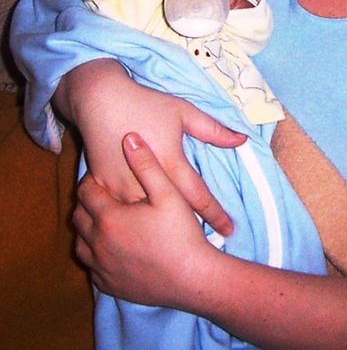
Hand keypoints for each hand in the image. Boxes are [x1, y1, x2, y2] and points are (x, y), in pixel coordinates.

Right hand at [55, 60, 246, 234]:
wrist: (100, 100)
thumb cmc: (147, 104)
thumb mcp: (184, 112)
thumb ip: (214, 130)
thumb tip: (243, 140)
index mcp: (171, 162)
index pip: (198, 196)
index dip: (216, 215)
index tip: (229, 231)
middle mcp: (146, 180)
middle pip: (172, 213)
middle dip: (190, 230)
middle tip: (209, 247)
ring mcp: (121, 188)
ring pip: (143, 218)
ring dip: (160, 231)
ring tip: (179, 249)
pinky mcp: (101, 188)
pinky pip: (118, 213)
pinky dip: (132, 223)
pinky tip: (142, 237)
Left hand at [73, 132, 212, 305]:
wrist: (191, 279)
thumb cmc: (181, 233)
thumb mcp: (169, 193)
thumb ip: (147, 164)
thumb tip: (130, 137)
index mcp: (108, 217)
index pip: (86, 192)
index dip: (93, 180)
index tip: (104, 174)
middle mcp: (96, 243)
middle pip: (79, 216)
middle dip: (88, 202)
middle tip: (105, 193)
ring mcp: (100, 267)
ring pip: (80, 243)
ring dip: (88, 228)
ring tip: (107, 219)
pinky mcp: (108, 285)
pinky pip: (90, 266)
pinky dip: (95, 253)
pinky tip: (112, 246)